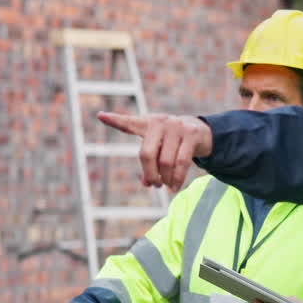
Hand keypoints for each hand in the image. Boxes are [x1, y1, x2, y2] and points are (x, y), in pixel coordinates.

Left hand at [97, 112, 211, 191]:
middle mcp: (160, 122)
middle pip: (147, 154)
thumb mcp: (159, 150)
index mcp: (147, 124)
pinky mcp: (191, 134)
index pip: (129, 123)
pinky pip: (182, 162)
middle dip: (150, 174)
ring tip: (167, 186)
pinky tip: (175, 187)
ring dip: (165, 179)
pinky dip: (178, 179)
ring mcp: (176, 126)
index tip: (100, 116)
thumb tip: (146, 183)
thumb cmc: (172, 143)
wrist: (201, 132)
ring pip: (166, 162)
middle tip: (154, 184)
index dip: (115, 120)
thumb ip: (149, 165)